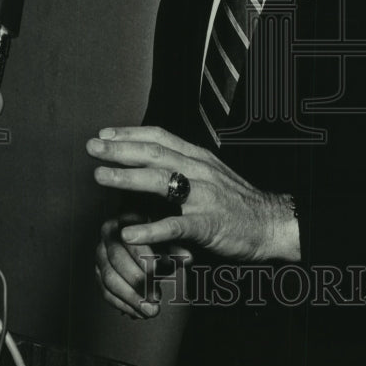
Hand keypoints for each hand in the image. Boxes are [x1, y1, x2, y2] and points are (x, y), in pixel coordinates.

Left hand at [87, 125, 299, 262]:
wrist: (272, 223)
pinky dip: (150, 228)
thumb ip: (184, 168)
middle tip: (92, 147)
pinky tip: (129, 232)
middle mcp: (200, 171)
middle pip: (154, 153)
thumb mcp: (212, 175)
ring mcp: (204, 197)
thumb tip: (152, 162)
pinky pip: (174, 225)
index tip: (105, 133)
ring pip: (161, 181)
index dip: (131, 133)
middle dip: (120, 149)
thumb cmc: (238, 202)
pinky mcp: (207, 225)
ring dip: (126, 177)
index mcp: (199, 158)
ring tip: (100, 176)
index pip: (161, 137)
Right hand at [95, 211, 192, 319]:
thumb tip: (187, 257)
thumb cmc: (168, 236)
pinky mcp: (99, 271)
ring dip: (131, 298)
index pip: (131, 239)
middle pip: (117, 260)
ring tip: (151, 311)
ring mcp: (101, 252)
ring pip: (109, 279)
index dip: (143, 258)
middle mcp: (109, 231)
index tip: (156, 275)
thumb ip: (179, 246)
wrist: (158, 243)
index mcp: (128, 216)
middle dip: (137, 282)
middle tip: (155, 298)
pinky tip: (139, 312)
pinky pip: (105, 291)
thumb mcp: (177, 238)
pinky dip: (123, 304)